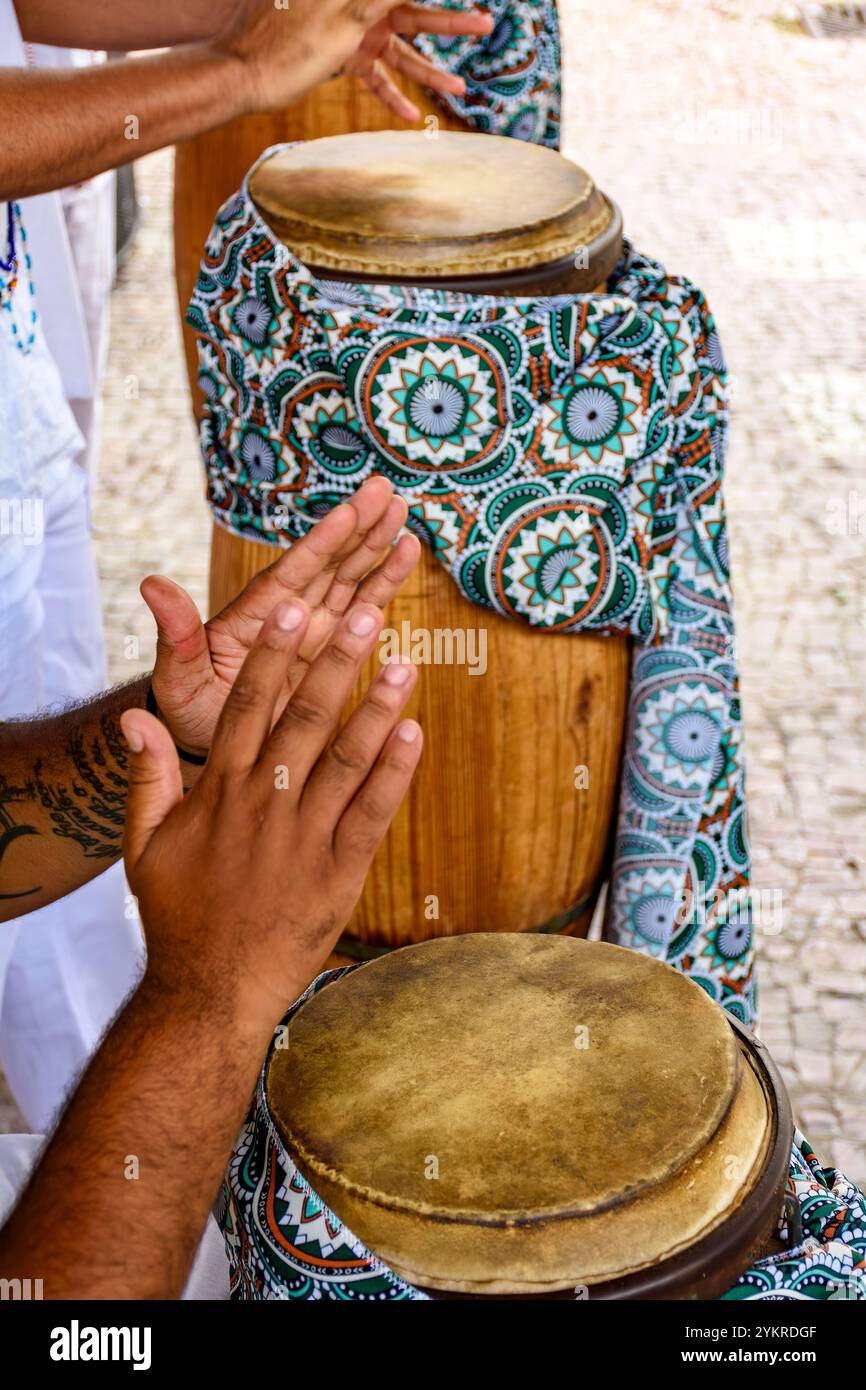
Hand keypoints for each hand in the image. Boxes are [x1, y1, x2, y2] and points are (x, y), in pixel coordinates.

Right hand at [121, 597, 421, 1024]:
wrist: (208, 992)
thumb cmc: (177, 917)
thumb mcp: (144, 845)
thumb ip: (147, 777)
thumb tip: (135, 716)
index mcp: (219, 791)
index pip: (248, 706)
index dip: (272, 654)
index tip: (291, 608)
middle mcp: (263, 805)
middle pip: (303, 718)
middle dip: (334, 662)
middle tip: (364, 613)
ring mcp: (303, 839)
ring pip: (344, 759)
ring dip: (375, 708)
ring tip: (403, 660)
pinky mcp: (338, 874)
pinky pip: (371, 814)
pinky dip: (394, 774)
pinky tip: (415, 734)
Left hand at [144, 476, 418, 758]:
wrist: (212, 748)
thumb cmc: (189, 710)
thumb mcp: (178, 677)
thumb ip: (176, 634)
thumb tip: (150, 583)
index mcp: (252, 617)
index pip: (290, 574)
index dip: (319, 544)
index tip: (346, 511)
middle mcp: (286, 615)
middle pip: (327, 564)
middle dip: (357, 528)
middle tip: (384, 489)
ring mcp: (313, 630)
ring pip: (350, 579)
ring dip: (377, 546)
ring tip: (400, 510)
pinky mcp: (336, 651)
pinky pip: (366, 612)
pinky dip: (386, 582)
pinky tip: (406, 551)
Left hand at [216, 0, 493, 121]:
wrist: (241, 72)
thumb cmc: (286, 41)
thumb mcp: (345, 13)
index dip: (446, 3)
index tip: (479, 13)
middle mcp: (359, 4)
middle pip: (417, 13)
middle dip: (452, 21)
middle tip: (489, 23)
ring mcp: (352, 31)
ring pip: (402, 52)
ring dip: (430, 71)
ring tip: (461, 88)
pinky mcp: (342, 57)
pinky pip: (375, 77)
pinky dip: (392, 96)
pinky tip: (412, 118)